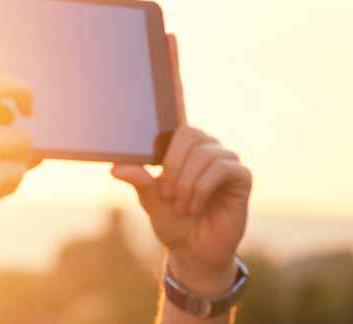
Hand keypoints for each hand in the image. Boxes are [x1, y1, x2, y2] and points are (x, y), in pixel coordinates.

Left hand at [111, 34, 251, 295]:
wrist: (194, 252)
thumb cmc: (172, 224)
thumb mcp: (150, 203)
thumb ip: (139, 183)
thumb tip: (117, 167)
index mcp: (177, 146)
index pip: (176, 102)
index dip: (173, 70)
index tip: (170, 39)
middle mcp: (201, 146)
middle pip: (184, 134)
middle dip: (169, 167)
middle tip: (168, 194)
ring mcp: (222, 157)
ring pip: (199, 153)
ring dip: (183, 183)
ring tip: (182, 204)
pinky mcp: (238, 174)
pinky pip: (218, 167)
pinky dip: (200, 187)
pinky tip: (197, 204)